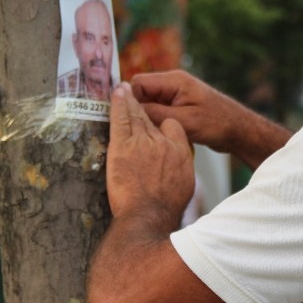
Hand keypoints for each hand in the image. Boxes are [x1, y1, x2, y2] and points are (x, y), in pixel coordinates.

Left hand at [107, 82, 193, 229]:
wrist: (149, 214)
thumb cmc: (167, 207)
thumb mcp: (186, 186)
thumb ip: (180, 170)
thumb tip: (176, 168)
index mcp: (180, 151)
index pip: (172, 127)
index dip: (163, 125)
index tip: (156, 125)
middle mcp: (162, 142)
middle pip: (151, 118)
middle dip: (142, 105)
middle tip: (134, 94)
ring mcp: (141, 142)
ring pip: (135, 115)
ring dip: (128, 99)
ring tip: (123, 88)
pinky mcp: (122, 146)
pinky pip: (120, 119)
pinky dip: (117, 104)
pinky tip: (115, 93)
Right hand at [130, 70, 239, 152]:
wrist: (239, 130)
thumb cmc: (217, 123)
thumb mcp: (184, 121)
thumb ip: (156, 114)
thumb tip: (130, 110)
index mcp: (174, 81)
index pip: (138, 83)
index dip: (130, 100)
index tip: (128, 118)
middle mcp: (172, 84)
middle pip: (141, 93)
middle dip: (137, 110)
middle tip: (137, 129)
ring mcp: (175, 96)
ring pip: (148, 104)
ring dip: (147, 118)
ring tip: (149, 134)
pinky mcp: (178, 107)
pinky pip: (158, 111)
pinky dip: (156, 122)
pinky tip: (158, 135)